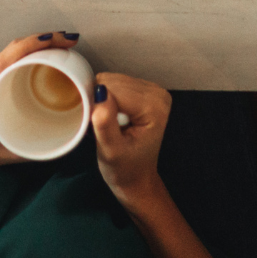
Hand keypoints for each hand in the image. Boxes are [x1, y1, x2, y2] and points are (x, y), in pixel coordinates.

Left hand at [0, 32, 76, 196]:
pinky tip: (46, 54)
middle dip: (44, 39)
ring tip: (61, 44)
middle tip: (68, 41)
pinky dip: (30, 50)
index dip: (37, 43)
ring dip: (38, 42)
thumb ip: (46, 143)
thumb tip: (77, 134)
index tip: (62, 41)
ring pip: (14, 48)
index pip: (12, 54)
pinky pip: (12, 56)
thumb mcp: (18, 148)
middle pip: (15, 46)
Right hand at [90, 73, 170, 207]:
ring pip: (111, 80)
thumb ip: (105, 124)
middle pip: (112, 82)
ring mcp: (153, 90)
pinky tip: (113, 117)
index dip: (98, 106)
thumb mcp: (111, 152)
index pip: (112, 90)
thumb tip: (99, 94)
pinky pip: (115, 82)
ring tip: (110, 124)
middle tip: (105, 127)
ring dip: (103, 101)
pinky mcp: (145, 90)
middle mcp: (158, 94)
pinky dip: (108, 98)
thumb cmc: (124, 168)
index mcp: (154, 107)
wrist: (136, 177)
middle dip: (101, 102)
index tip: (99, 127)